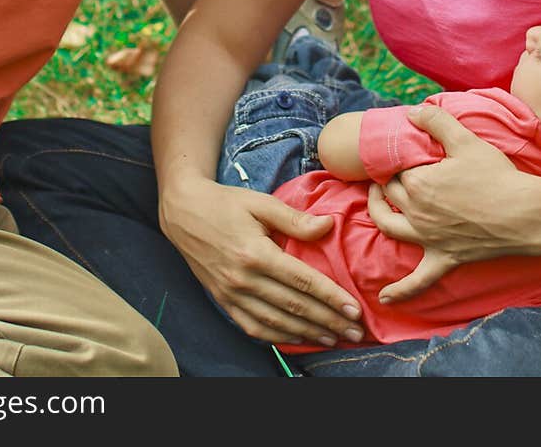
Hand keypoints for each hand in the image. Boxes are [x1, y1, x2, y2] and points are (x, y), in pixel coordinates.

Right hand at [160, 176, 364, 345]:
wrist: (183, 212)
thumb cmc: (225, 203)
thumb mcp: (260, 202)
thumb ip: (294, 218)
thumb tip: (328, 226)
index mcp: (255, 252)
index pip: (302, 280)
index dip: (331, 297)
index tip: (354, 309)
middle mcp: (243, 279)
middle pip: (294, 307)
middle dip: (329, 321)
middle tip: (356, 332)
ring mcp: (231, 294)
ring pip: (277, 322)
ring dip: (308, 334)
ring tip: (335, 338)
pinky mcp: (223, 301)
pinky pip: (254, 327)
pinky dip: (278, 337)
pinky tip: (298, 338)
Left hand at [366, 105, 534, 301]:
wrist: (525, 214)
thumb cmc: (496, 175)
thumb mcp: (465, 140)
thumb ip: (436, 121)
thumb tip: (412, 110)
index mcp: (417, 182)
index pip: (395, 168)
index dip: (397, 158)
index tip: (403, 152)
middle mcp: (416, 211)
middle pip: (390, 194)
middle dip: (387, 180)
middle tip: (391, 169)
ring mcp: (428, 238)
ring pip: (389, 227)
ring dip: (377, 214)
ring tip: (374, 203)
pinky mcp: (444, 258)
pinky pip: (418, 280)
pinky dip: (401, 291)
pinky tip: (386, 299)